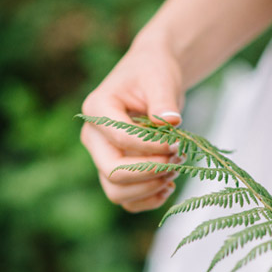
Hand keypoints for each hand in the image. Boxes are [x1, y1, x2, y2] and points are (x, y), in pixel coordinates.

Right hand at [81, 17, 181, 209]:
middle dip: (149, 171)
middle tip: (178, 159)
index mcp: (96, 108)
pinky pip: (126, 199)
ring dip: (149, 187)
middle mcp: (93, 136)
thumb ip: (164, 101)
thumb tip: (171, 122)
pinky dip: (147, 199)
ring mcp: (102, 156)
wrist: (152, 76)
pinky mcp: (116, 169)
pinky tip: (169, 185)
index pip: (121, 139)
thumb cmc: (153, 72)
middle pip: (112, 171)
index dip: (152, 147)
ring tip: (176, 168)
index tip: (178, 143)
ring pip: (116, 191)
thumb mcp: (160, 78)